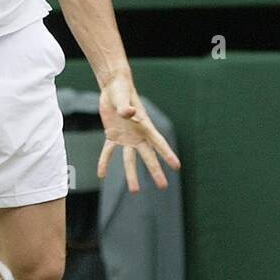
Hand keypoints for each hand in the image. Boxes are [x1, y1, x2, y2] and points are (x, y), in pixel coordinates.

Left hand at [97, 74, 180, 192]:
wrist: (113, 87)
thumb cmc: (122, 91)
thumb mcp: (123, 98)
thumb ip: (126, 108)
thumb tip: (129, 113)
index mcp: (144, 126)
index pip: (159, 143)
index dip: (167, 154)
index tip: (177, 167)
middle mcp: (138, 135)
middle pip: (148, 156)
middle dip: (156, 171)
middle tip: (163, 186)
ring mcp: (126, 137)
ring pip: (130, 160)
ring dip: (131, 175)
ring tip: (135, 191)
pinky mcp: (113, 136)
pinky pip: (109, 152)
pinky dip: (105, 162)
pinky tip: (101, 175)